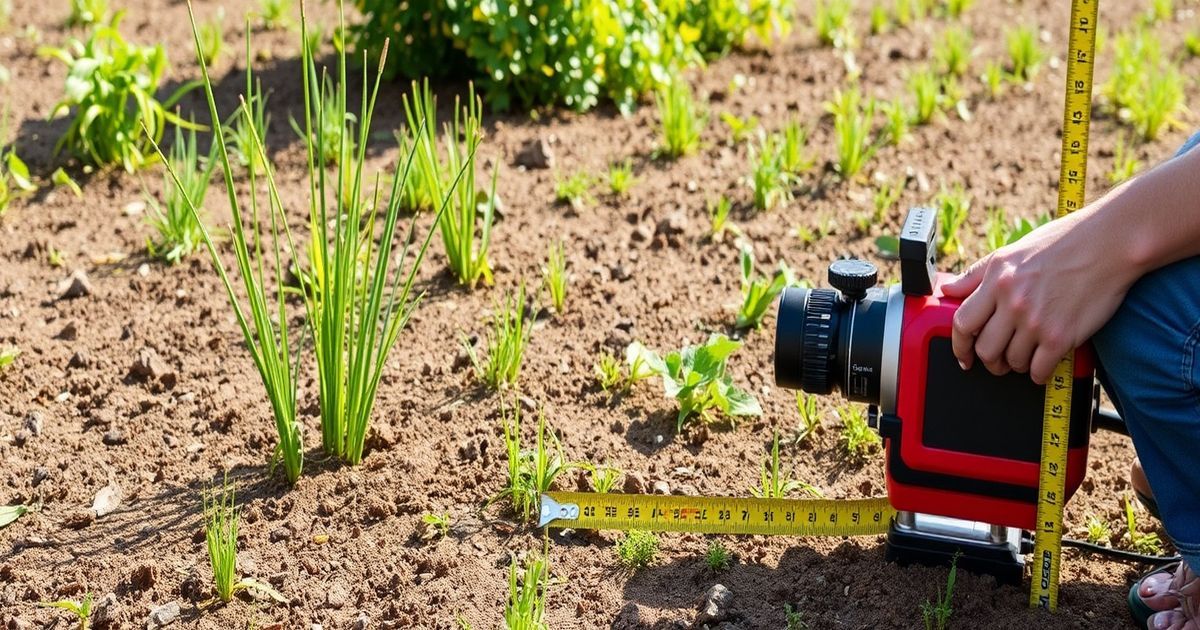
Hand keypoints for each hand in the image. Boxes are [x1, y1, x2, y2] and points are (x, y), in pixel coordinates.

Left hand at [941, 213, 1134, 383]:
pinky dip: (1038, 373)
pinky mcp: (1061, 337)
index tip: (963, 356)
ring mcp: (1036, 322)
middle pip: (985, 349)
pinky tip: (1043, 363)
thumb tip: (947, 290)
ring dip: (1016, 365)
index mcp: (996, 280)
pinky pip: (1038, 371)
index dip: (959, 345)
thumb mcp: (1010, 252)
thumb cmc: (1062, 243)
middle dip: (989, 361)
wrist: (1110, 243)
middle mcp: (1012, 302)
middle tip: (998, 360)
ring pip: (1012, 362)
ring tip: (1025, 355)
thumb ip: (975, 274)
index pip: (962, 324)